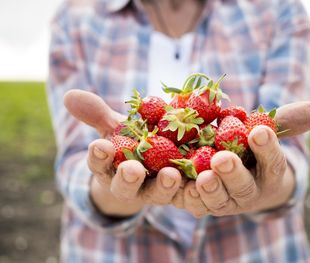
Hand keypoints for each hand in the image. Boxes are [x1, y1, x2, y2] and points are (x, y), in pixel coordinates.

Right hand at [64, 90, 183, 216]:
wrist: (155, 157)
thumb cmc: (130, 141)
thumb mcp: (115, 127)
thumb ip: (96, 113)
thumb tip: (70, 95)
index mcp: (111, 168)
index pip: (100, 164)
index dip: (98, 157)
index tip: (99, 145)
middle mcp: (132, 184)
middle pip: (126, 186)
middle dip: (128, 178)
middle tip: (132, 169)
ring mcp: (157, 190)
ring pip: (158, 192)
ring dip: (164, 186)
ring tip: (171, 175)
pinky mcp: (181, 191)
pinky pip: (187, 193)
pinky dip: (194, 188)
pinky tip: (203, 179)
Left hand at [182, 102, 309, 217]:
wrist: (230, 175)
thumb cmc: (249, 150)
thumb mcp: (262, 135)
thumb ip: (280, 122)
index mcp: (266, 174)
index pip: (271, 163)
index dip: (266, 149)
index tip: (259, 131)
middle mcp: (246, 192)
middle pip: (242, 187)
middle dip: (233, 174)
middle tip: (222, 159)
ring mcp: (222, 201)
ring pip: (217, 201)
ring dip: (208, 190)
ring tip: (201, 178)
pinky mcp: (198, 203)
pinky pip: (190, 203)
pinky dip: (182, 194)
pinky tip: (173, 179)